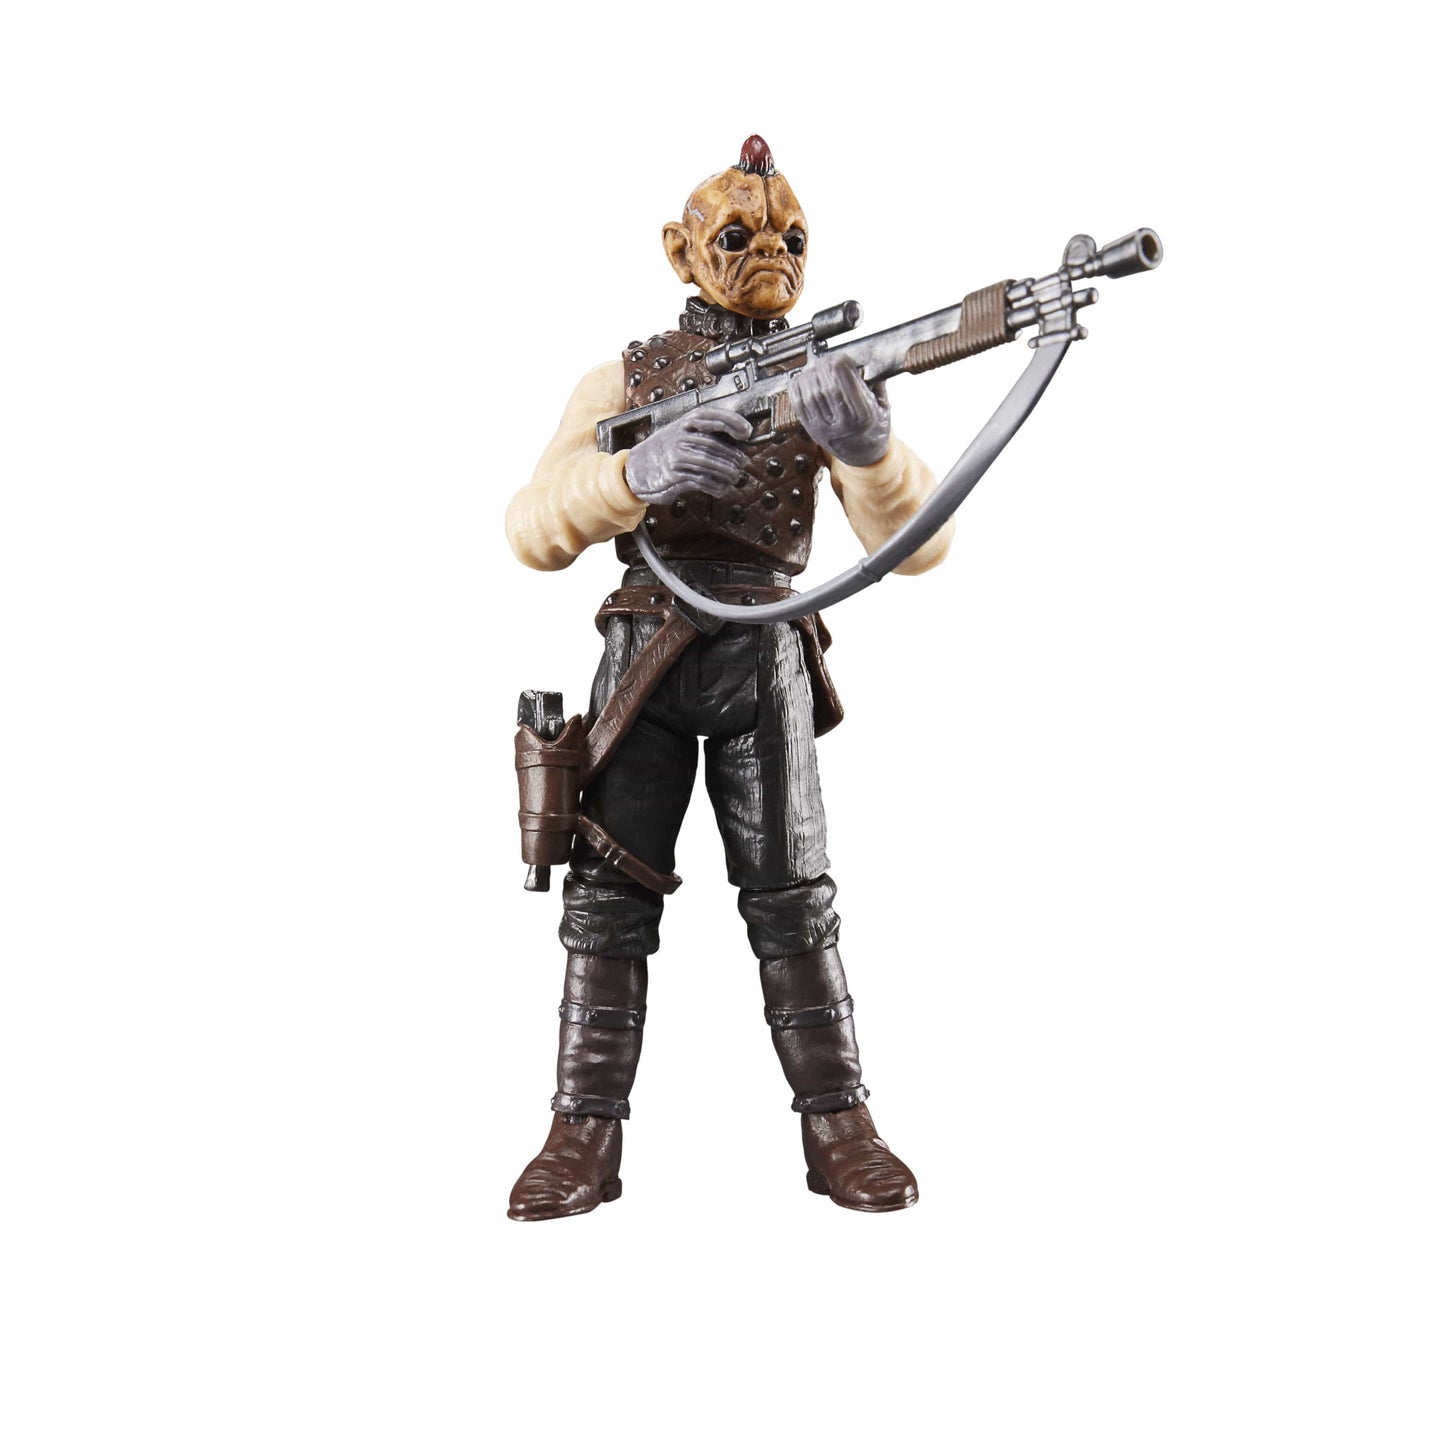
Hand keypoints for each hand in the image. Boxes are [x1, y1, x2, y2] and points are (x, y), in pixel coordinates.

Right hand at [624, 405, 751, 505]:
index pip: (712, 417)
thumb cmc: (667, 449)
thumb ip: (706, 433)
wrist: (638, 467)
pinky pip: (700, 480)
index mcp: (686, 422)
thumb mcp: (683, 433)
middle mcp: (680, 436)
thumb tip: (739, 438)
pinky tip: (722, 488)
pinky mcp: (673, 475)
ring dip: (726, 472)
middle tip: (744, 462)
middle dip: (733, 455)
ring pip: (708, 463)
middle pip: (713, 444)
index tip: (747, 432)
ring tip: (735, 476)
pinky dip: (715, 486)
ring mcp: (676, 456)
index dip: (733, 422)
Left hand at [789, 351, 890, 466]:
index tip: (841, 356)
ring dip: (811, 374)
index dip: (840, 363)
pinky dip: (797, 386)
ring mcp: (824, 428)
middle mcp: (842, 424)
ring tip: (817, 368)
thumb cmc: (873, 430)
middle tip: (827, 360)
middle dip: (824, 367)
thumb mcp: (884, 406)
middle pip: (826, 386)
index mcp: (864, 416)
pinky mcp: (811, 430)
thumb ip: (875, 382)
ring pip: (810, 393)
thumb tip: (863, 359)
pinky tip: (804, 378)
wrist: (863, 457)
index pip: (846, 382)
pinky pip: (798, 403)